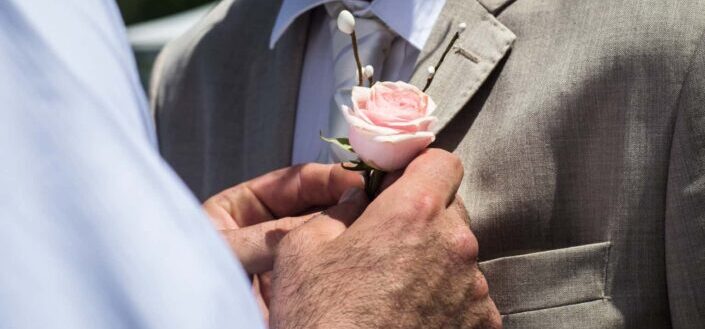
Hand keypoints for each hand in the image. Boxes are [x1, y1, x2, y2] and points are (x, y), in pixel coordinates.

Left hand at [203, 163, 363, 321]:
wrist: (189, 326)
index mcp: (239, 211)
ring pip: (322, 237)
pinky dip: (342, 258)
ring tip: (373, 221)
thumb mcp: (228, 250)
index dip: (326, 178)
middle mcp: (263, 233)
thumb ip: (276, 233)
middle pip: (313, 207)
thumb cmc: (187, 285)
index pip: (292, 184)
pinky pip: (322, 269)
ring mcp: (281, 262)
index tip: (356, 179)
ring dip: (347, 228)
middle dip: (343, 201)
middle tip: (373, 198)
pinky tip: (361, 250)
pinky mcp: (295, 290)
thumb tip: (330, 215)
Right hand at [269, 149, 500, 328]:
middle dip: (423, 219)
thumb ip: (339, 210)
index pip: (442, 162)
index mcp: (414, 213)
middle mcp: (455, 247)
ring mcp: (474, 290)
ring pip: (458, 256)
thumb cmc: (320, 319)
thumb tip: (358, 201)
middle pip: (450, 210)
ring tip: (394, 292)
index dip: (419, 170)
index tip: (399, 187)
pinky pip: (467, 297)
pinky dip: (445, 300)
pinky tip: (410, 317)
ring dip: (433, 263)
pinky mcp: (482, 326)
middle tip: (385, 245)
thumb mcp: (302, 248)